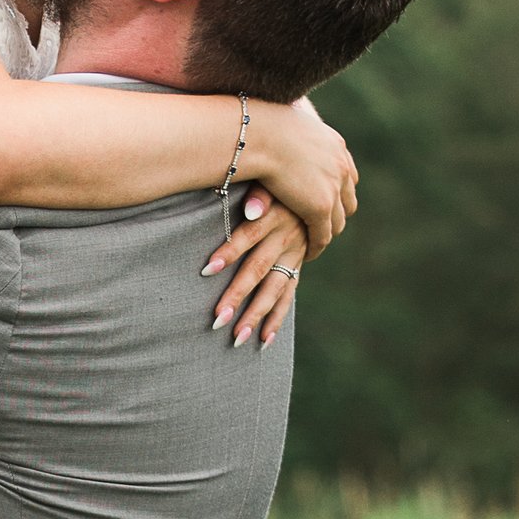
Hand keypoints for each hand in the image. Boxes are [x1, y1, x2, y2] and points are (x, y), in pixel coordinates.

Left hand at [203, 191, 310, 345]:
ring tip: (237, 339)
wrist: (312, 181)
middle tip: (217, 320)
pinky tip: (264, 341)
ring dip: (256, 315)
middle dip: (238, 295)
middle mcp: (287, 237)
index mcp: (275, 215)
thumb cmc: (277, 177)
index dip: (229, 252)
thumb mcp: (271, 179)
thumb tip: (249, 209)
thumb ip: (260, 194)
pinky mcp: (298, 263)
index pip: (248, 236)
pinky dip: (277, 319)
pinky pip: (288, 295)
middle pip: (259, 270)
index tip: (206, 270)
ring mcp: (295, 253)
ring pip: (274, 289)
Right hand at [240, 98, 357, 252]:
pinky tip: (308, 252)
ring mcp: (333, 187)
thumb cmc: (257, 127)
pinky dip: (316, 245)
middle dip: (337, 213)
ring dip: (327, 232)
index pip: (346, 174)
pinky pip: (323, 235)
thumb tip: (278, 138)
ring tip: (313, 242)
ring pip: (338, 220)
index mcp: (335, 145)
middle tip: (322, 225)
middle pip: (348, 199)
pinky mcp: (321, 206)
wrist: (256, 133)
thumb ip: (289, 139)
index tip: (327, 200)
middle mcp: (341, 166)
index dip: (337, 191)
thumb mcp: (282, 127)